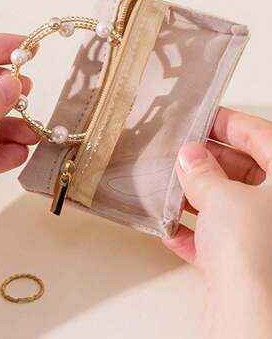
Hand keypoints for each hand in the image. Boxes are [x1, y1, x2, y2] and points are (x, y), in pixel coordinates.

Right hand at [164, 107, 271, 337]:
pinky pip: (220, 239)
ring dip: (200, 197)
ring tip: (172, 187)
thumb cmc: (254, 253)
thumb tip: (191, 157)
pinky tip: (173, 230)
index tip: (205, 118)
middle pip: (247, 171)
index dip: (232, 123)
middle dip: (210, 162)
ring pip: (232, 205)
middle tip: (183, 154)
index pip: (264, 137)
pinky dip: (196, 233)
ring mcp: (267, 237)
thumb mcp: (221, 196)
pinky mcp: (249, 264)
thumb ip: (202, 171)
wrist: (249, 315)